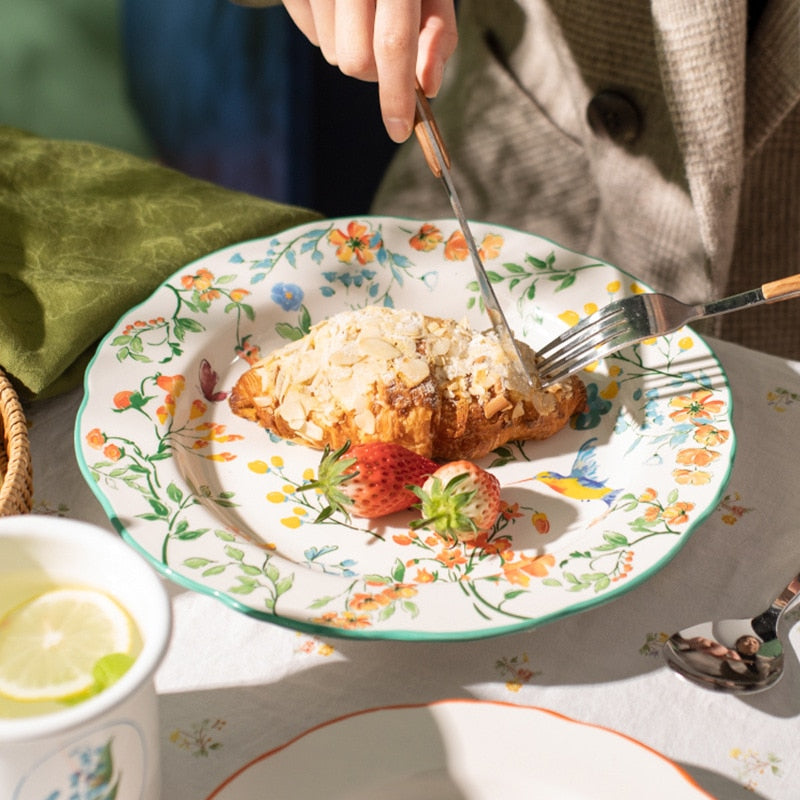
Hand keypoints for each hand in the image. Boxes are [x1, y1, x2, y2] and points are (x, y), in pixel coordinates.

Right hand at [282, 0, 457, 141]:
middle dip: (374, 71)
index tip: (399, 130)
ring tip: (362, 12)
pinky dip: (329, 31)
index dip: (396, 94)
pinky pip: (311, 34)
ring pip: (332, 53)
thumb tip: (428, 87)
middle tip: (387, 47)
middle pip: (356, 61)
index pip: (393, 45)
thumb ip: (439, 34)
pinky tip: (339, 4)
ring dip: (352, 49)